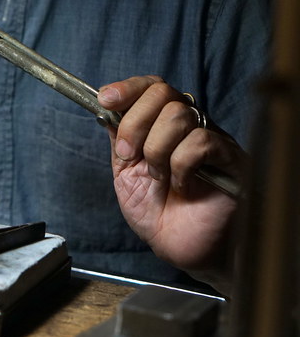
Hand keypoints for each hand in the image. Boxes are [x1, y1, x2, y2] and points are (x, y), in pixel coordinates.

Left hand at [98, 76, 245, 290]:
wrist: (183, 249)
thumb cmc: (159, 215)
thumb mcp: (126, 175)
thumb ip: (119, 142)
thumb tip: (106, 110)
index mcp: (164, 127)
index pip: (153, 87)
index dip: (129, 88)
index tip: (106, 99)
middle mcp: (190, 127)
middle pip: (162, 93)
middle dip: (134, 123)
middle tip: (128, 155)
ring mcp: (212, 140)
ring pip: (178, 116)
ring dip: (156, 151)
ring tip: (160, 178)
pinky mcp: (231, 159)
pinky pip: (200, 142)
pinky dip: (180, 167)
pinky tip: (183, 186)